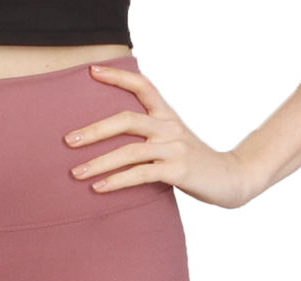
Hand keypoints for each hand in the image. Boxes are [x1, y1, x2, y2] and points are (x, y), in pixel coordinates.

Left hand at [64, 63, 259, 208]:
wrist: (231, 179)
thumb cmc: (197, 164)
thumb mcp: (175, 142)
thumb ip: (151, 138)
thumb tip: (116, 144)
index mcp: (168, 116)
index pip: (142, 86)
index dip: (117, 77)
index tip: (91, 72)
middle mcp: (169, 127)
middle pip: (126, 120)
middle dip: (94, 130)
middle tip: (69, 140)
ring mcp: (174, 148)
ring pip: (129, 150)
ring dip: (99, 162)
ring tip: (76, 173)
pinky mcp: (177, 171)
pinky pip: (141, 174)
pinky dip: (117, 181)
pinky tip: (99, 188)